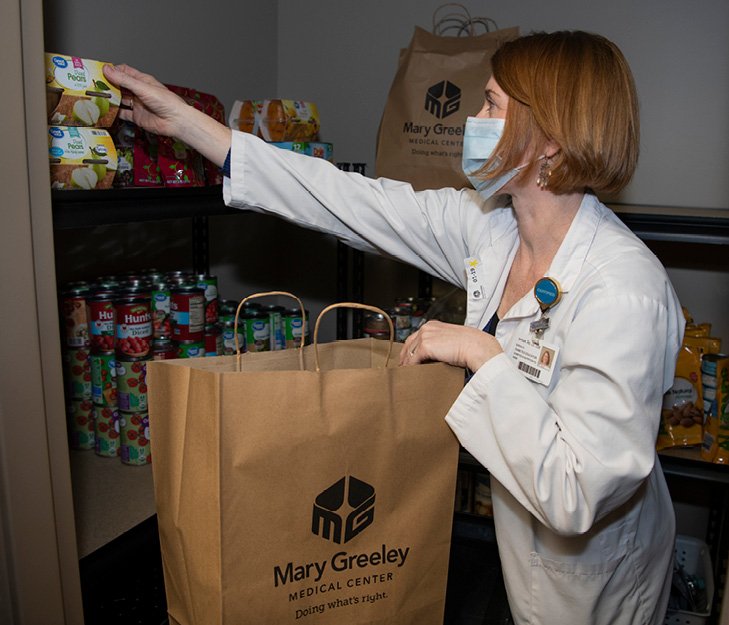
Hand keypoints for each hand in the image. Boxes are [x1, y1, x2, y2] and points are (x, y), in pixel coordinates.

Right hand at [102, 63, 230, 166]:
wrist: (176, 122)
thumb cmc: (165, 102)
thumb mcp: (142, 88)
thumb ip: (124, 80)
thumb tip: (107, 69)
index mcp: (142, 81)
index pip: (123, 72)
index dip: (112, 70)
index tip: (98, 70)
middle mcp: (138, 92)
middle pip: (119, 86)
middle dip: (107, 85)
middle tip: (92, 84)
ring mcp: (137, 104)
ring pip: (119, 99)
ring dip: (109, 99)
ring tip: (94, 97)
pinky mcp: (137, 117)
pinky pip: (122, 114)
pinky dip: (114, 113)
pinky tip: (104, 111)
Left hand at [400, 320, 502, 370]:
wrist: (477, 347)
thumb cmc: (471, 345)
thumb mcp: (452, 340)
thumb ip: (441, 343)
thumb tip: (436, 355)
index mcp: (433, 325)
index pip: (415, 337)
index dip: (410, 349)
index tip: (408, 359)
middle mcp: (427, 328)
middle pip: (408, 344)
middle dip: (405, 356)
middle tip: (403, 368)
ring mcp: (425, 336)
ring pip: (409, 353)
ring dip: (406, 364)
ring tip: (406, 374)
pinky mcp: (425, 347)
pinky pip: (412, 360)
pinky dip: (410, 368)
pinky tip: (411, 374)